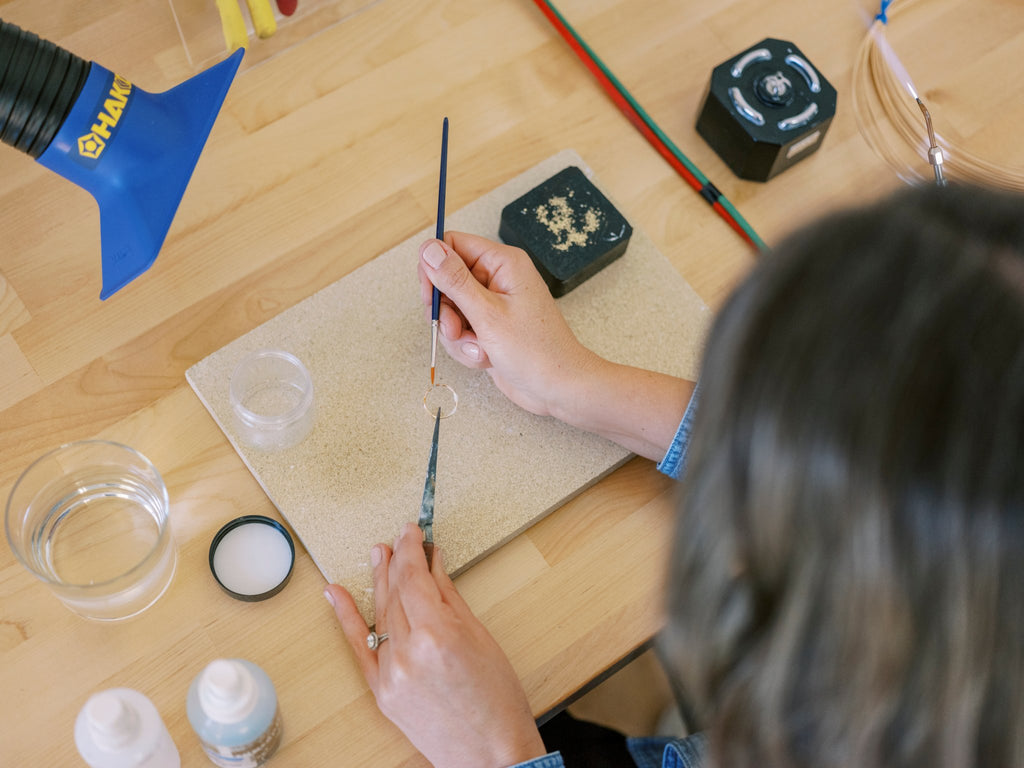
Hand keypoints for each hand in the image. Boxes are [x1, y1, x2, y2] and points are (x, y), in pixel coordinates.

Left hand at [325, 523, 546, 767]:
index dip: (411, 549)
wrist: (490, 756)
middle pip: (395, 592)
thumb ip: (449, 596)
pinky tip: (335, 593)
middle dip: (396, 561)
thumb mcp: (480, 637)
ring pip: (380, 615)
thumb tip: (433, 563)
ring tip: (378, 555)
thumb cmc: (497, 700)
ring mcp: (390, 673)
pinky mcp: (380, 692)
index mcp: (437, 634)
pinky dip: (346, 618)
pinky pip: (359, 647)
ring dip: (379, 581)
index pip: (415, 578)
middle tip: (398, 538)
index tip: (412, 532)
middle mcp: (408, 652)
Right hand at [418, 232, 595, 418]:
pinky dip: (466, 347)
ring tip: (479, 349)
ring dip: (457, 336)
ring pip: (451, 310)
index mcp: (503, 263)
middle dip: (446, 311)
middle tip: (456, 330)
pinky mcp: (489, 326)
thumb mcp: (487, 314)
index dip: (435, 268)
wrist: (557, 388)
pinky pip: (461, 330)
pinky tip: (485, 357)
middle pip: (446, 280)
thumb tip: (428, 248)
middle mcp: (497, 278)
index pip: (452, 244)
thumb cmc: (536, 352)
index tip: (432, 296)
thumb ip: (455, 280)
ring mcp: (492, 304)